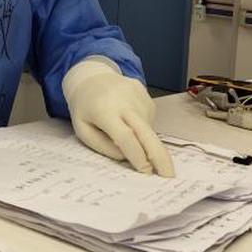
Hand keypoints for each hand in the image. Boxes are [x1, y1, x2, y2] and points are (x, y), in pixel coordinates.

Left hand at [63, 60, 174, 176]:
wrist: (92, 76)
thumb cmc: (85, 107)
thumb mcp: (82, 129)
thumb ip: (102, 145)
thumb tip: (126, 157)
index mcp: (104, 111)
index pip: (125, 137)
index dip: (137, 156)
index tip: (145, 171)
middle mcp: (124, 102)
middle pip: (147, 133)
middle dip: (159, 157)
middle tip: (169, 176)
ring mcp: (138, 97)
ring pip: (148, 129)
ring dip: (144, 140)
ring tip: (125, 130)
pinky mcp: (147, 96)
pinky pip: (149, 120)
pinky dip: (143, 128)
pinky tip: (129, 120)